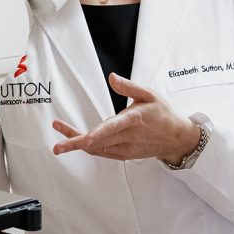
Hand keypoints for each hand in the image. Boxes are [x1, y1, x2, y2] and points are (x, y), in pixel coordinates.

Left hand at [52, 73, 200, 163]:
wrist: (175, 138)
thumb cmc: (163, 115)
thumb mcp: (149, 94)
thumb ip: (129, 87)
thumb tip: (112, 78)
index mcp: (134, 120)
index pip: (112, 128)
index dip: (97, 134)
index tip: (84, 138)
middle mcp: (128, 137)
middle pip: (98, 141)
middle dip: (76, 142)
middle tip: (58, 145)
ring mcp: (126, 148)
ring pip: (98, 149)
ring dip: (79, 145)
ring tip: (61, 142)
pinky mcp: (124, 155)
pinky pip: (103, 153)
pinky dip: (90, 148)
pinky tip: (79, 143)